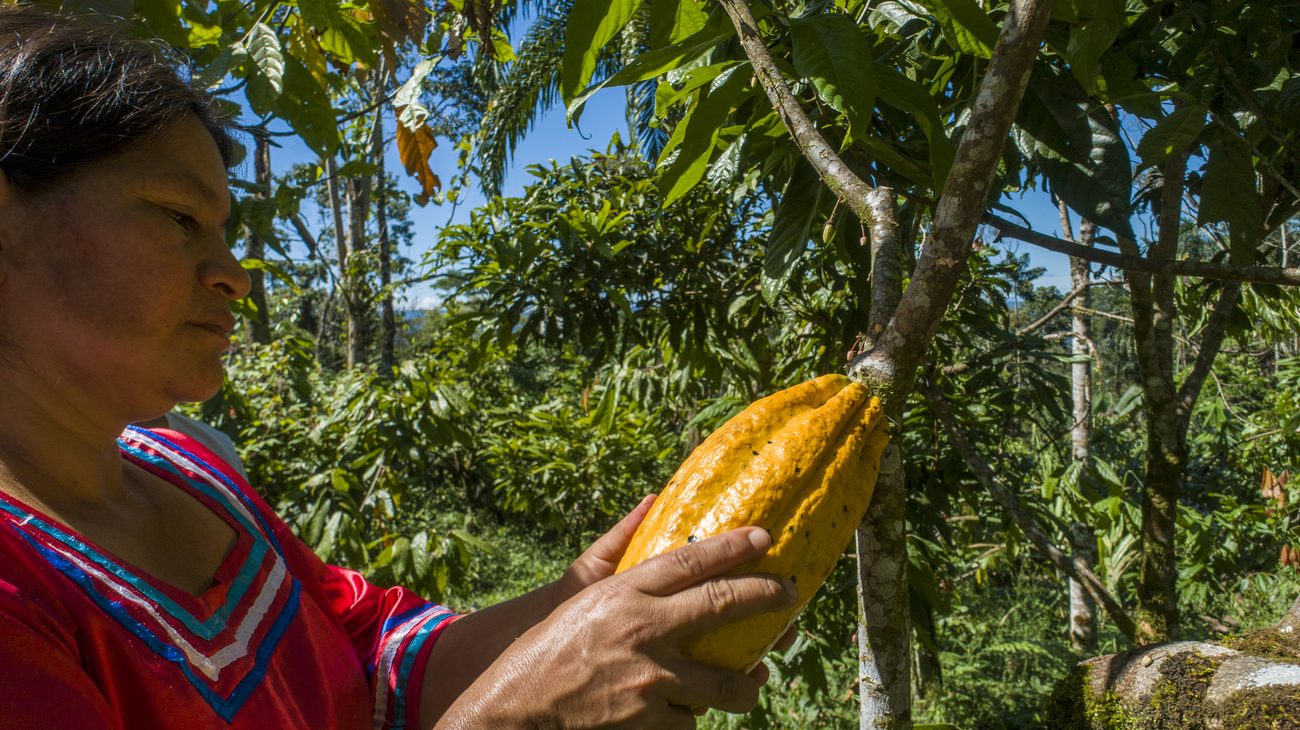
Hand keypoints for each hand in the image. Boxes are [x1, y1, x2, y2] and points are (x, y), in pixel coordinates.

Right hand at [556, 493, 797, 711]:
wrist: (517, 710)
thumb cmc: (547, 651)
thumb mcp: (584, 598)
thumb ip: (623, 565)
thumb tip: (652, 506)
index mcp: (624, 593)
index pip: (691, 560)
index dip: (733, 547)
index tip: (764, 538)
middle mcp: (644, 629)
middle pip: (723, 604)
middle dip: (766, 597)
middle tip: (789, 593)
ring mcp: (651, 679)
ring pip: (723, 682)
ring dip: (744, 685)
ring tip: (753, 682)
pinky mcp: (650, 722)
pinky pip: (690, 720)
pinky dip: (689, 717)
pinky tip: (683, 713)